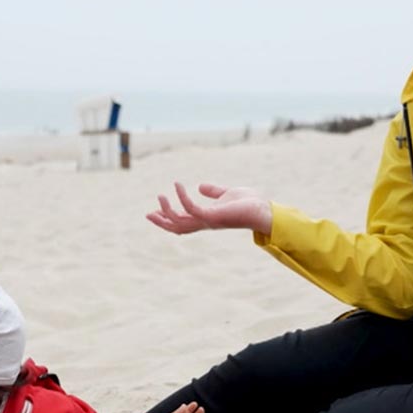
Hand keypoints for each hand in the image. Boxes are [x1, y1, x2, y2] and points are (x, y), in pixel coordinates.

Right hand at [146, 182, 272, 235]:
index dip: (169, 217)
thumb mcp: (227, 194)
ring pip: (180, 222)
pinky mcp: (212, 216)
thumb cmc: (249, 204)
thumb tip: (200, 186)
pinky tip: (177, 185)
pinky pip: (191, 208)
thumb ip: (214, 192)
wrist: (264, 210)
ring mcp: (208, 221)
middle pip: (177, 227)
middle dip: (162, 222)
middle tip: (148, 214)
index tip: (155, 211)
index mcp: (207, 218)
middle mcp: (205, 222)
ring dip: (167, 212)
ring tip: (160, 196)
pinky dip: (182, 198)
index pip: (183, 221)